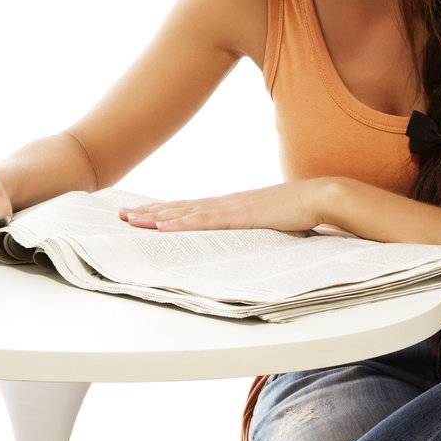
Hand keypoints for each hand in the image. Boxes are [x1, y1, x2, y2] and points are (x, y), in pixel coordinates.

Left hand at [118, 178, 336, 233]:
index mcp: (230, 206)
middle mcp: (224, 203)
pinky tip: (162, 226)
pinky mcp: (240, 216)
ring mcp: (230, 208)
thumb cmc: (298, 212)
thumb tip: (244, 244)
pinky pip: (204, 222)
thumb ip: (253, 231)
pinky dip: (181, 223)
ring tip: (130, 219)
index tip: (140, 214)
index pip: (188, 208)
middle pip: (178, 208)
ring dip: (155, 216)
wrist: (320, 197)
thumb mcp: (268, 224)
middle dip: (148, 212)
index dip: (163, 211)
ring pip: (184, 213)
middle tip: (120, 215)